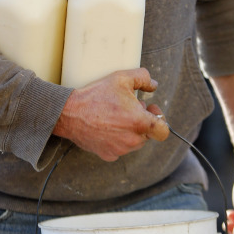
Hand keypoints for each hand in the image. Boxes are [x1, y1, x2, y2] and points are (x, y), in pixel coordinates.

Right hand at [53, 68, 169, 161]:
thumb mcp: (121, 78)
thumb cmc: (96, 95)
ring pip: (135, 141)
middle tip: (127, 108)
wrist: (70, 113)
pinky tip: (106, 127)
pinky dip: (117, 139)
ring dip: (131, 130)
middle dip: (142, 121)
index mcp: (139, 122)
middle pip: (148, 134)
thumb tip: (154, 85)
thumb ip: (143, 78)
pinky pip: (120, 148)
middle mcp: (132, 140)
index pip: (164, 130)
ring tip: (115, 116)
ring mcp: (120, 150)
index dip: (160, 119)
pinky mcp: (108, 155)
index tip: (150, 110)